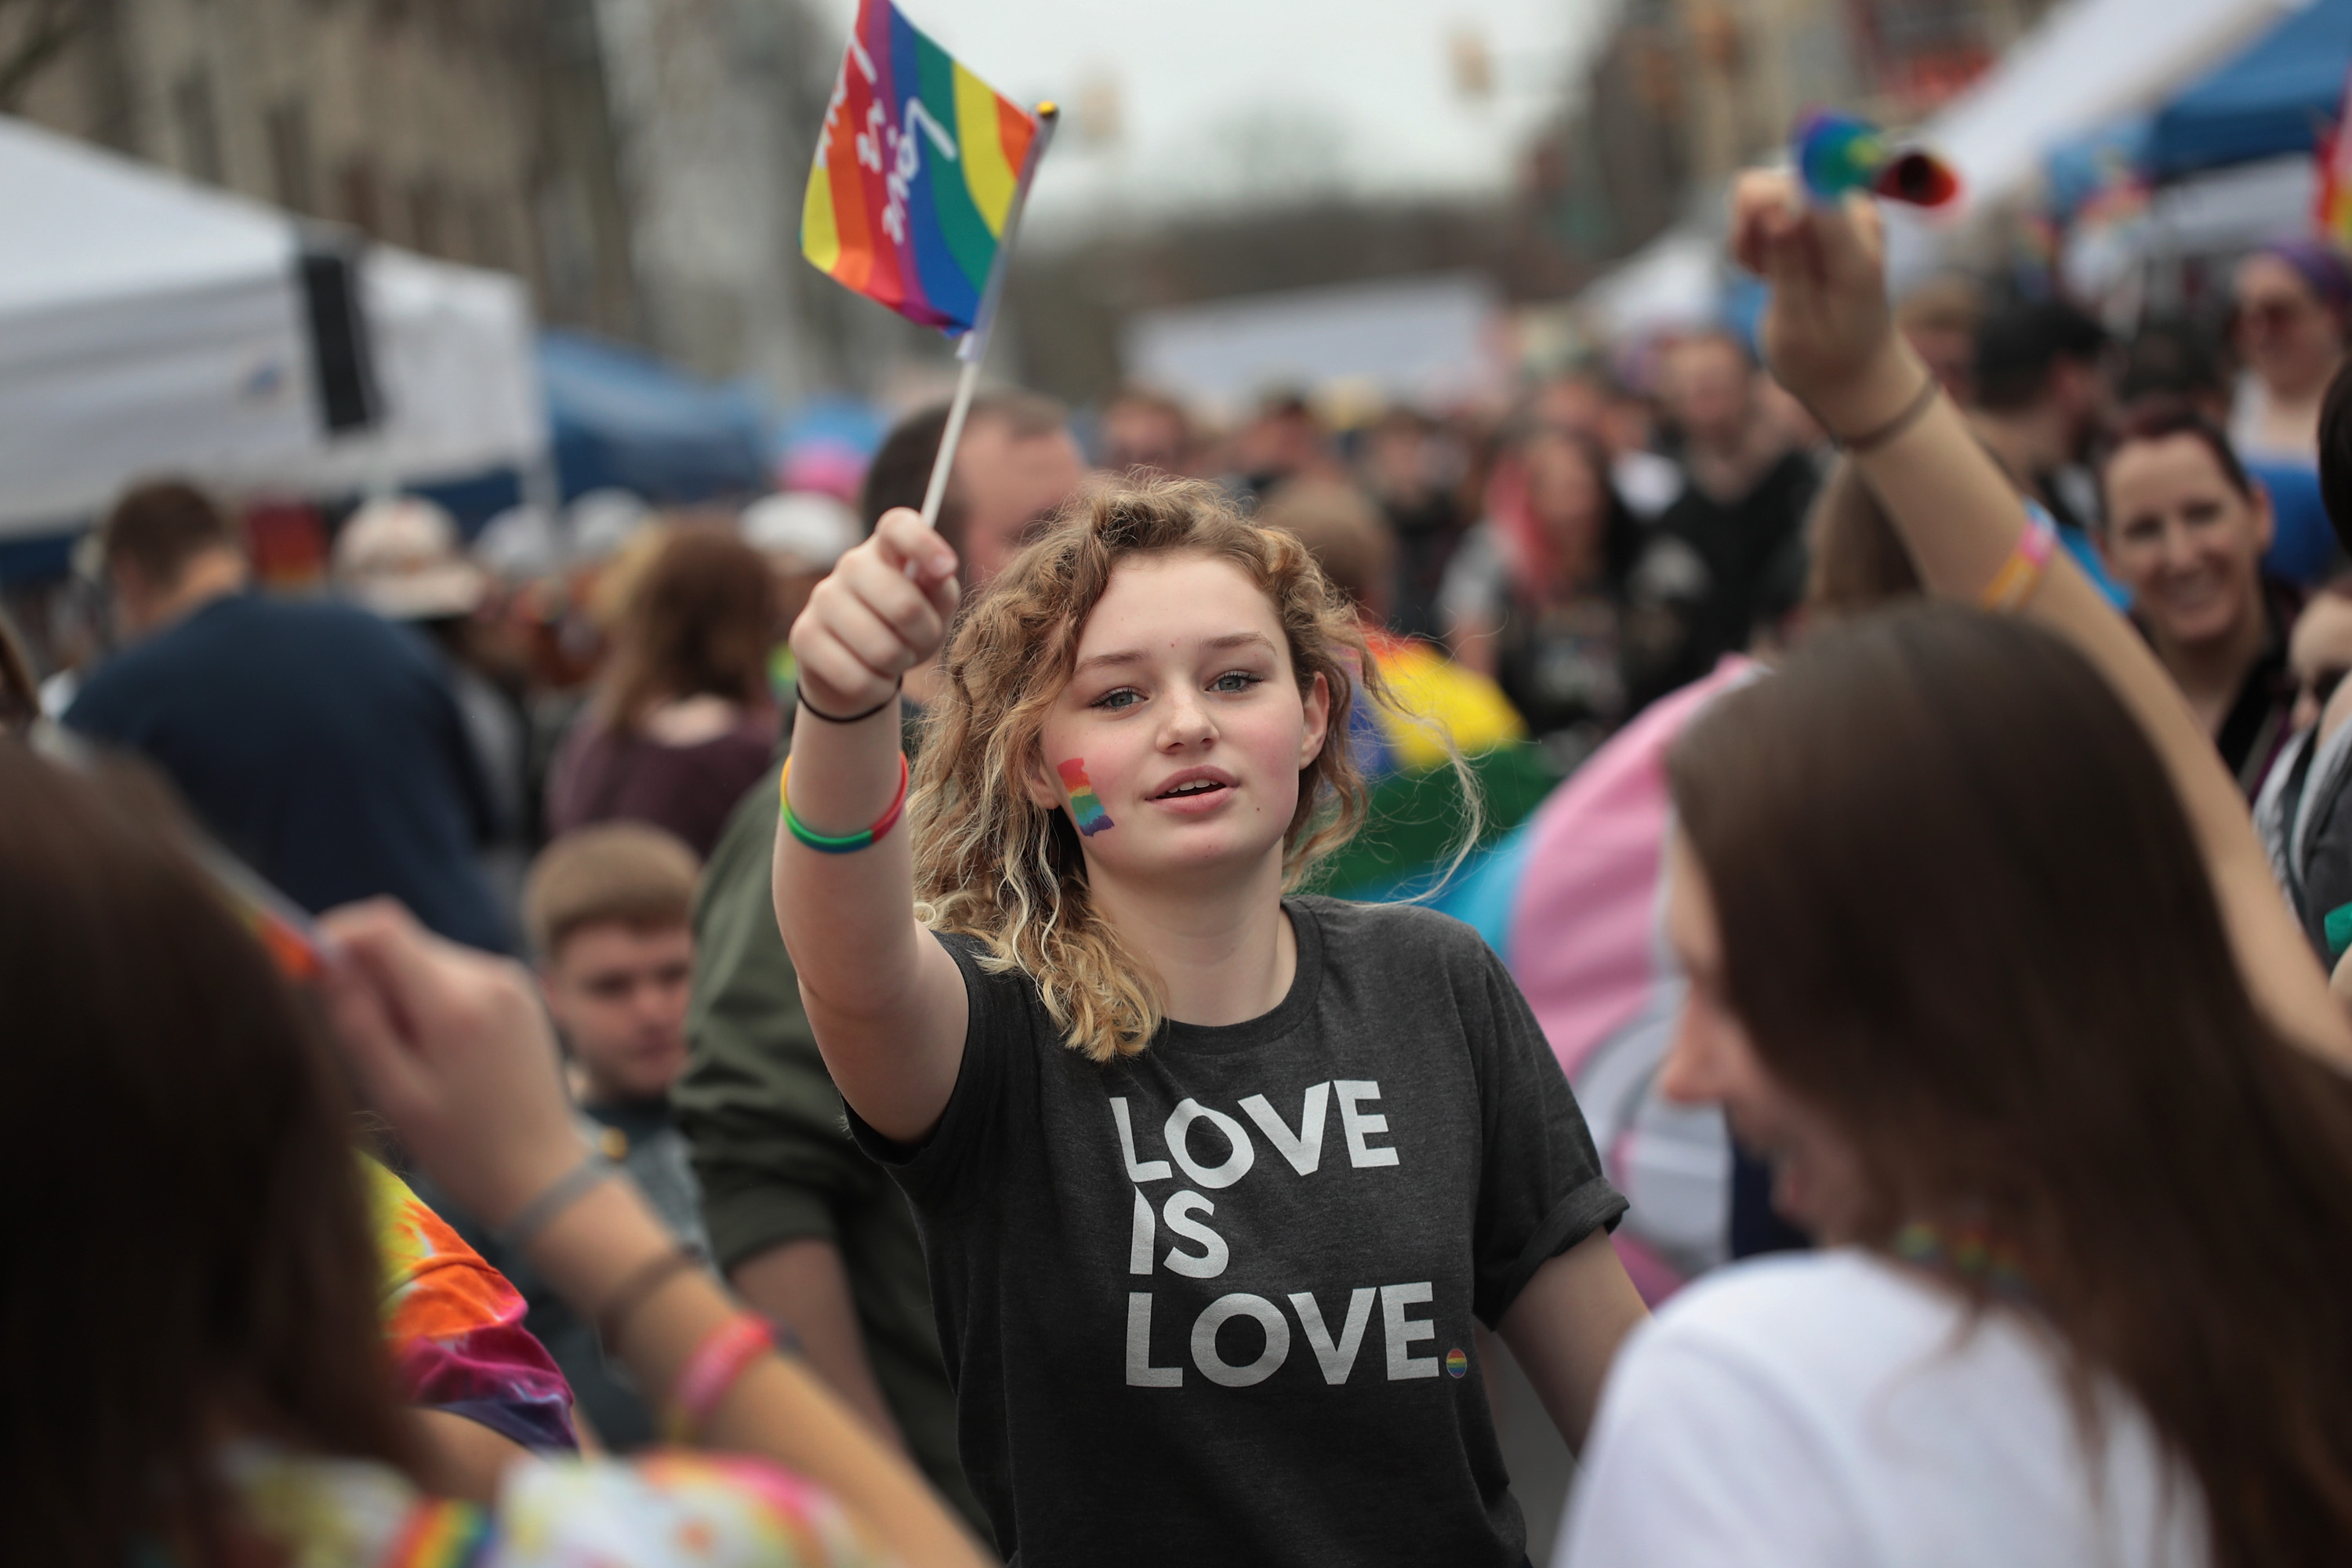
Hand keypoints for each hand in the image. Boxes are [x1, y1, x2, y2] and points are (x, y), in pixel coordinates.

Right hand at [317, 900, 584, 1226]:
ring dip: (401, 992)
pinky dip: (431, 999)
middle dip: (369, 977)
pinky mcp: (521, 992)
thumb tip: (325, 961)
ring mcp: (512, 980)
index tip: (308, 967)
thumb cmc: (464, 1149)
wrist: (544, 1173)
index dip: (336, 935)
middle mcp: (490, 976)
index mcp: (457, 1002)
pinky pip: (456, 975)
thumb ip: (358, 1023)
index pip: (383, 928)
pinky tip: (439, 1053)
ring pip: (428, 959)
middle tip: (367, 1042)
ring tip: (409, 1057)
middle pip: (405, 943)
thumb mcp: (396, 1095)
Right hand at [789, 507, 960, 716]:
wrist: (859, 670)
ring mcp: (822, 598)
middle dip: (924, 636)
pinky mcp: (803, 636)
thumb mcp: (934, 610)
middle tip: (918, 642)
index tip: (947, 568)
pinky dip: (876, 688)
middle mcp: (851, 565)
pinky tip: (872, 678)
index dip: (924, 544)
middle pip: (903, 605)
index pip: (899, 526)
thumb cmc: (907, 630)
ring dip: (899, 664)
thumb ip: (940, 589)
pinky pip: (856, 678)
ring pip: (881, 649)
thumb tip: (940, 571)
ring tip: (895, 658)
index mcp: (887, 549)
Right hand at [1727, 170, 1904, 428]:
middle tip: (1761, 278)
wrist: (1859, 368)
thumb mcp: (1798, 328)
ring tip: (1768, 278)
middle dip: (1750, 229)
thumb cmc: (1826, 358)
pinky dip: (1757, 234)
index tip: (1755, 267)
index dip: (1760, 213)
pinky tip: (1772, 269)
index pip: (1805, 190)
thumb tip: (1776, 209)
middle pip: (1775, 185)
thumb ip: (1788, 266)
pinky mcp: (1824, 206)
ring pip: (1762, 190)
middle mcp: (1854, 214)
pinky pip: (1766, 198)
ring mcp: (1840, 206)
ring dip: (1751, 233)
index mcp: (1855, 250)